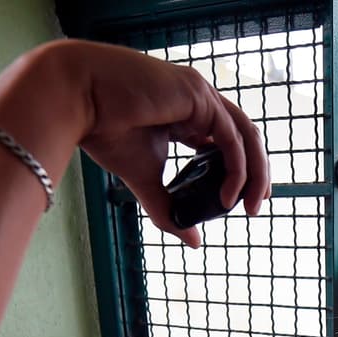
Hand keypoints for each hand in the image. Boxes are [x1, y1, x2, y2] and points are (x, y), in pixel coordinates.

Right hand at [42, 40, 270, 247]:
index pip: (227, 142)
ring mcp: (201, 94)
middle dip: (257, 173)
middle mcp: (199, 101)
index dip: (240, 170)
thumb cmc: (103, 130)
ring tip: (252, 205)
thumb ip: (168, 209)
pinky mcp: (198, 95)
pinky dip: (236, 168)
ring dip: (255, 172)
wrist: (80, 100)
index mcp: (188, 114)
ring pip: (245, 135)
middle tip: (257, 207)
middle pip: (244, 137)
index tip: (241, 202)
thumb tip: (193, 242)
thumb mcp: (143, 180)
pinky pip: (231, 137)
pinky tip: (228, 195)